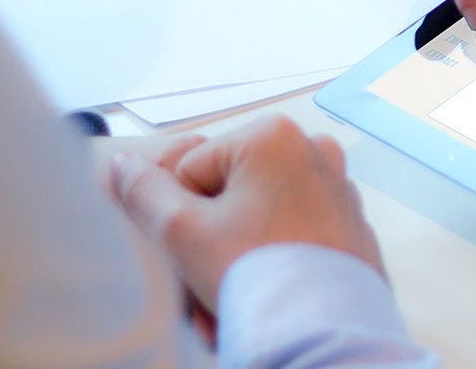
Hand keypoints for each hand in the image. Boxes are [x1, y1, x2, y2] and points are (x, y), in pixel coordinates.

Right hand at [109, 116, 382, 310]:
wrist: (326, 338)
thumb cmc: (261, 280)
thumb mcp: (181, 232)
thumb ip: (143, 191)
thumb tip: (125, 166)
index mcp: (272, 136)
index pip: (191, 170)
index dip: (183, 217)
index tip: (196, 250)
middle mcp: (313, 153)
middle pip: (229, 195)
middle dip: (212, 240)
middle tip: (211, 280)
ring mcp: (338, 190)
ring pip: (260, 219)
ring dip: (239, 255)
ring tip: (237, 294)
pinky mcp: (350, 227)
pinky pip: (293, 238)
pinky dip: (275, 262)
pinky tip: (267, 294)